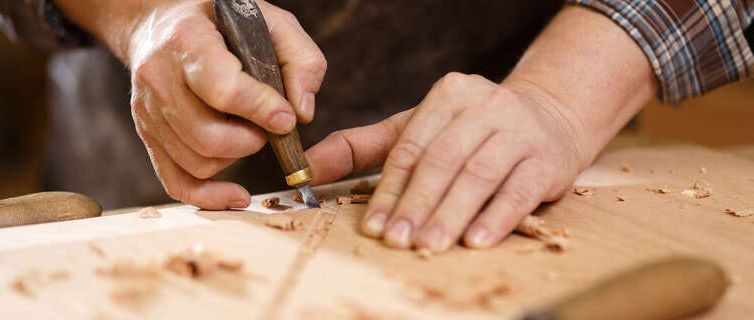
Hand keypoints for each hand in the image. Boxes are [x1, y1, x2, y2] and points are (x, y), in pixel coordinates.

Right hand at [116, 1, 324, 208]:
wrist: (160, 23)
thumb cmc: (221, 22)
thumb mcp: (269, 20)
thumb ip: (300, 59)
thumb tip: (302, 113)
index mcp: (188, 41)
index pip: (223, 89)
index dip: (261, 110)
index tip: (286, 118)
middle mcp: (159, 78)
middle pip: (209, 137)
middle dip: (251, 141)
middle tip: (267, 126)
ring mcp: (149, 112)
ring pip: (198, 162)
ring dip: (235, 159)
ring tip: (246, 132)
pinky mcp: (149, 136)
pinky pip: (176, 182)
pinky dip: (209, 197)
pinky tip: (236, 195)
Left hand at [307, 73, 588, 251]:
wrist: (550, 116)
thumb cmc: (472, 130)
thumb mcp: (420, 127)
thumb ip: (364, 146)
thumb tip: (309, 167)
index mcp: (449, 94)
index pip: (412, 146)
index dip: (390, 188)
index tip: (372, 225)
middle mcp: (485, 105)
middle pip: (442, 160)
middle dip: (416, 204)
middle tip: (397, 240)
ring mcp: (520, 130)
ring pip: (479, 174)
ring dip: (450, 213)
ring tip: (428, 245)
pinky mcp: (547, 159)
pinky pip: (519, 190)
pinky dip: (496, 217)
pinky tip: (475, 241)